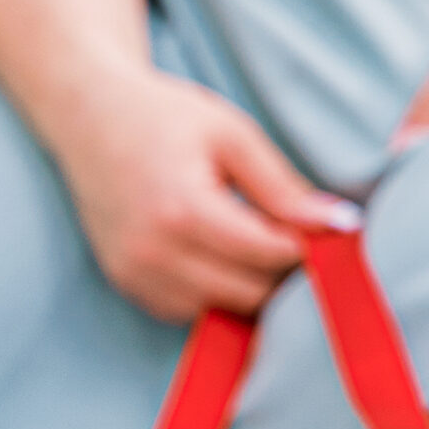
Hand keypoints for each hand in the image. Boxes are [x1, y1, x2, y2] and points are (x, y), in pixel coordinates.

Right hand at [56, 67, 338, 322]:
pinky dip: (217, 294)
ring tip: (263, 245)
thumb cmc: (164, 117)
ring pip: (221, 311)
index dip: (308, 247)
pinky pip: (189, 312)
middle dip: (284, 274)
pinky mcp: (125, 284)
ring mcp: (134, 274)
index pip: (269, 255)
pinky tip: (227, 258)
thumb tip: (341, 224)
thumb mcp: (232, 136)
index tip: (330, 231)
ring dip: (252, 288)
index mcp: (184, 210)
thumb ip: (283, 187)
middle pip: (248, 293)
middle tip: (302, 240)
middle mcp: (153, 252)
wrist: (87, 116)